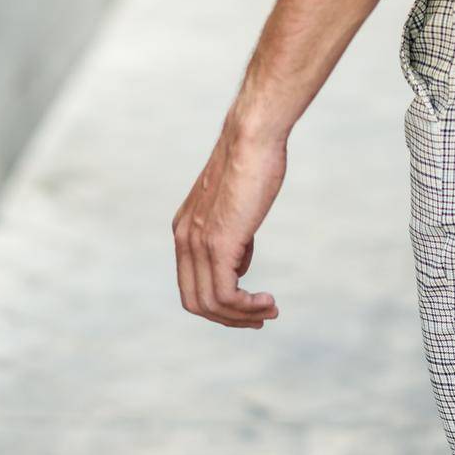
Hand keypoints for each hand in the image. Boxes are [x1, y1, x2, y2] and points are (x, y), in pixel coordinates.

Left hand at [172, 111, 285, 327]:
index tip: (249, 304)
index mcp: (185, 228)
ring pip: (209, 304)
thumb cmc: (253, 161)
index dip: (218, 302)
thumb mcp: (237, 204)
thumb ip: (234, 235)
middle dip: (228, 318)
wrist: (253, 135)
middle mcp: (184, 238)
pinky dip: (246, 308)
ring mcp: (198, 242)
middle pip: (195, 301)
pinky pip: (225, 295)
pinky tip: (267, 302)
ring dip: (241, 317)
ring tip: (269, 311)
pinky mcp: (218, 244)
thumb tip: (239, 265)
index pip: (191, 283)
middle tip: (259, 319)